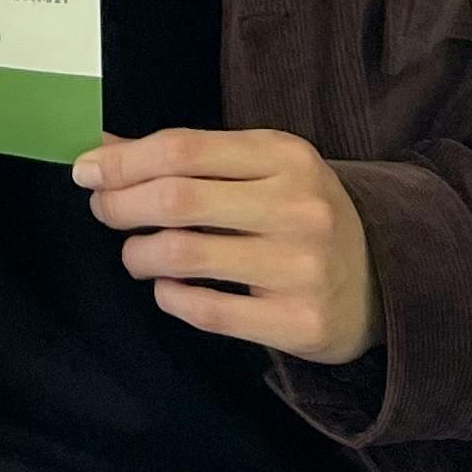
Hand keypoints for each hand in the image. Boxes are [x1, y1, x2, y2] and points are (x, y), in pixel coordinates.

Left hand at [75, 128, 382, 363]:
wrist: (386, 281)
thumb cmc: (302, 214)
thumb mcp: (260, 169)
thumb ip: (188, 157)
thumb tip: (104, 148)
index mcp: (285, 156)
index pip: (182, 149)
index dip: (123, 161)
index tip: (86, 172)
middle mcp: (298, 207)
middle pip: (178, 198)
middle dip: (121, 204)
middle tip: (102, 211)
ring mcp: (302, 267)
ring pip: (185, 255)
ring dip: (139, 254)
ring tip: (135, 255)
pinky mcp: (300, 322)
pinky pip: (210, 311)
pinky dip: (172, 297)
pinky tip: (167, 288)